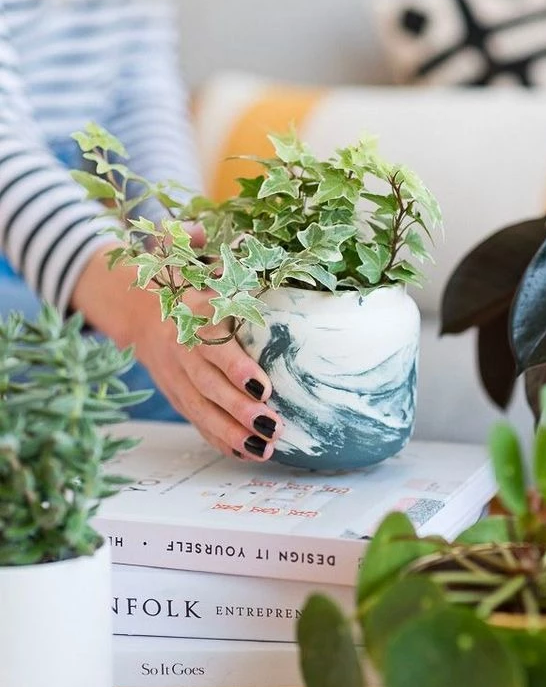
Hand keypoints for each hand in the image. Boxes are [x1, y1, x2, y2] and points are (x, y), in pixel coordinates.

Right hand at [72, 244, 282, 461]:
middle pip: (209, 386)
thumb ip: (188, 240)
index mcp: (188, 317)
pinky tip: (246, 454)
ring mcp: (176, 377)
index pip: (211, 345)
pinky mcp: (177, 393)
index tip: (263, 385)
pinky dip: (219, 439)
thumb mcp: (173, 251)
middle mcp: (181, 350)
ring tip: (265, 449)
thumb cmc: (170, 277)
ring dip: (233, 432)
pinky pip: (196, 421)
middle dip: (239, 409)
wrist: (131, 306)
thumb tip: (199, 231)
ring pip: (202, 410)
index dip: (235, 367)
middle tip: (273, 425)